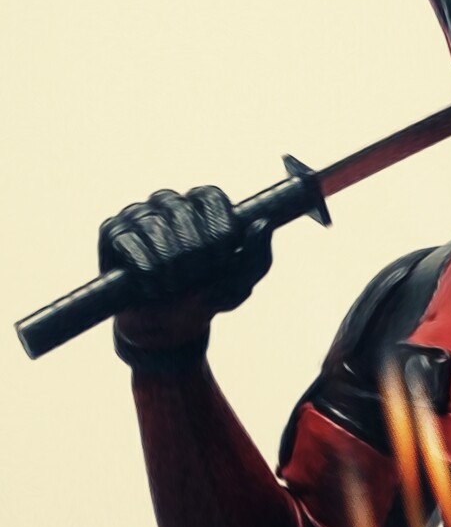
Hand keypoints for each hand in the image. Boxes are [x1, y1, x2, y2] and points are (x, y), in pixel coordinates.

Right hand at [100, 184, 272, 351]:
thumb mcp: (239, 282)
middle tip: (194, 278)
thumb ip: (257, 255)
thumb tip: (262, 225)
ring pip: (155, 228)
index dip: (218, 230)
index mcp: (200, 205)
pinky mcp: (112, 233)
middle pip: (182, 212)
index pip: (210, 197)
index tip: (222, 259)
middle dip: (194, 254)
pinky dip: (145, 271)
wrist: (168, 329)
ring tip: (172, 286)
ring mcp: (138, 215)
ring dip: (169, 267)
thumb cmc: (204, 297)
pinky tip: (151, 287)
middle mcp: (168, 202)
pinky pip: (129, 243)